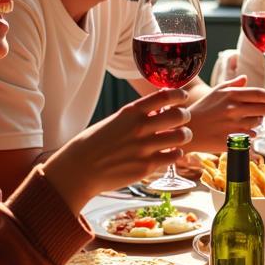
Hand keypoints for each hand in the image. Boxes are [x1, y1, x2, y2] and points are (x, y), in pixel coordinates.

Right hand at [44, 88, 192, 211]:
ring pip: (182, 136)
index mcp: (130, 112)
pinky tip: (171, 154)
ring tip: (180, 139)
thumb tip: (156, 110)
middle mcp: (140, 127)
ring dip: (185, 136)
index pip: (165, 95)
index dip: (179, 95)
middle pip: (179, 115)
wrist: (79, 169)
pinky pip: (174, 156)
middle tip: (182, 121)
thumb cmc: (94, 144)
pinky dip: (177, 154)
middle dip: (185, 117)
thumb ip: (135, 116)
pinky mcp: (147, 167)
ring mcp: (144, 147)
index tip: (183, 98)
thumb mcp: (114, 121)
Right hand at [187, 75, 264, 151]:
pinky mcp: (233, 140)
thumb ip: (232, 84)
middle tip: (261, 111)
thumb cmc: (203, 109)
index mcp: (231, 95)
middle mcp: (234, 109)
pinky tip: (238, 132)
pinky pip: (251, 136)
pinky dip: (249, 134)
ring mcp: (234, 125)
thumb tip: (245, 78)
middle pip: (264, 109)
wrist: (189, 130)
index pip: (259, 94)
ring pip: (258, 123)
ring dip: (255, 122)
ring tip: (242, 121)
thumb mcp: (215, 92)